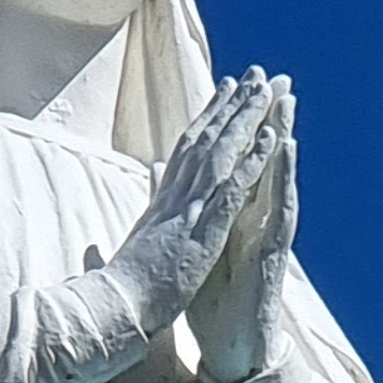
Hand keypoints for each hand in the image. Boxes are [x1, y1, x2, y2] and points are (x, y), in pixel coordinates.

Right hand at [91, 70, 280, 346]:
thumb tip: (129, 203)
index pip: (187, 150)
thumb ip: (139, 216)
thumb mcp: (133, 246)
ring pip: (221, 153)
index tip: (223, 91)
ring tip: (267, 87)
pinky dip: (251, 160)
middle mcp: (176, 197)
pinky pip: (232, 189)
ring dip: (245, 118)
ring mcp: (189, 211)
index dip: (206, 118)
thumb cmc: (122, 287)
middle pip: (207, 139)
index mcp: (162, 203)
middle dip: (231, 104)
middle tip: (253, 72)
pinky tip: (269, 136)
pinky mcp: (203, 230)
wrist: (114, 310)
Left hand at [190, 79, 296, 382]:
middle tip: (274, 80)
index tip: (235, 91)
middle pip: (262, 165)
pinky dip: (282, 178)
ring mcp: (267, 236)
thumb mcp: (197, 256)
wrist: (232, 350)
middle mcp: (254, 222)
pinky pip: (280, 209)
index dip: (237, 131)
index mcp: (232, 220)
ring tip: (286, 104)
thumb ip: (193, 224)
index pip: (237, 167)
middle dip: (267, 122)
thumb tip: (177, 201)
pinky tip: (286, 150)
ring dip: (283, 141)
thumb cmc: (216, 307)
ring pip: (277, 180)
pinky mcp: (272, 254)